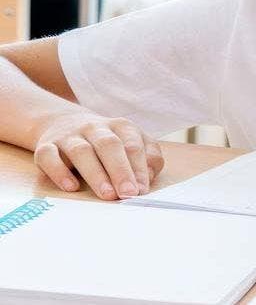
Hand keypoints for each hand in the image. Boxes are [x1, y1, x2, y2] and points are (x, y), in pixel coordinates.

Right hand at [33, 112, 163, 199]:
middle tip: (127, 193)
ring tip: (107, 194)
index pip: (132, 145)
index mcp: (120, 126)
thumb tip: (148, 179)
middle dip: (121, 170)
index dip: (139, 168)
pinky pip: (48, 156)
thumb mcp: (131, 142)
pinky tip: (71, 187)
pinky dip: (59, 172)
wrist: (64, 122)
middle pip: (109, 145)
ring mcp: (69, 136)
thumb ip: (147, 157)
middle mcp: (94, 128)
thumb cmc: (106, 142)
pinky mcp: (46, 146)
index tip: (141, 189)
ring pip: (81, 151)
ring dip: (96, 174)